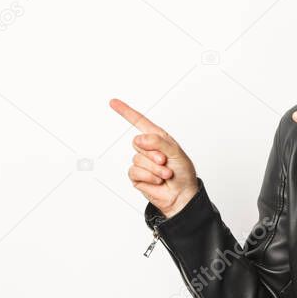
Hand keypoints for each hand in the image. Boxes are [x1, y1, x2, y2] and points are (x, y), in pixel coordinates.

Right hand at [110, 98, 198, 219]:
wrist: (182, 195)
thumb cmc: (183, 173)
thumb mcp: (176, 153)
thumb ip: (158, 142)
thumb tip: (139, 138)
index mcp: (159, 138)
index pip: (140, 122)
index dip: (126, 112)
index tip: (113, 102)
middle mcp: (149, 149)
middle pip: (138, 142)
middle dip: (154, 153)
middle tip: (166, 162)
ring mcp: (142, 162)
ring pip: (137, 159)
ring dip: (154, 168)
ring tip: (166, 174)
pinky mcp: (137, 176)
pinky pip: (135, 171)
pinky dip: (149, 177)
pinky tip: (158, 181)